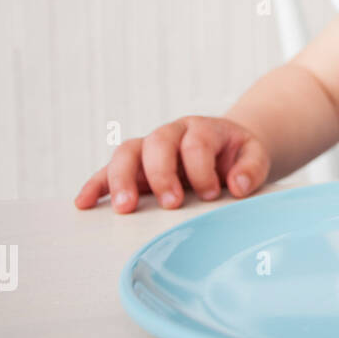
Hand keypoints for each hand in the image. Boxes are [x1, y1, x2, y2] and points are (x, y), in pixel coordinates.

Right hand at [73, 115, 271, 212]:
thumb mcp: (254, 156)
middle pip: (157, 143)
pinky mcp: (133, 166)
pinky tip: (84, 203)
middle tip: (171, 203)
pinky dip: (95, 185)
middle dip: (162, 174)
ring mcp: (148, 149)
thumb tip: (236, 187)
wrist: (225, 148)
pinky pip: (107, 171)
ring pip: (127, 153)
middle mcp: (172, 134)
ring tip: (125, 208)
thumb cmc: (237, 156)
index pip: (196, 144)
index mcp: (203, 129)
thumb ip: (251, 169)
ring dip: (123, 179)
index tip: (210, 194)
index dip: (201, 169)